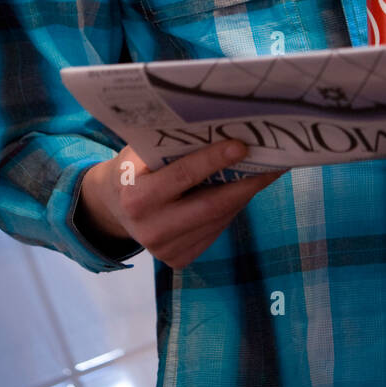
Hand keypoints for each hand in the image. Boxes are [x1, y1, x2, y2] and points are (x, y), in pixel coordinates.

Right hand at [79, 140, 284, 269]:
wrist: (113, 209)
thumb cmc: (134, 169)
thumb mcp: (139, 153)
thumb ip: (169, 145)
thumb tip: (220, 127)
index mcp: (136, 197)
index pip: (182, 175)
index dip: (214, 160)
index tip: (243, 145)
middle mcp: (151, 229)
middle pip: (210, 205)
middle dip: (245, 183)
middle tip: (273, 162)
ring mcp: (166, 250)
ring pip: (218, 219)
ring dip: (244, 194)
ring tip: (265, 170)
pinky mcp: (180, 259)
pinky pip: (215, 230)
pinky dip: (231, 208)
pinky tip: (242, 190)